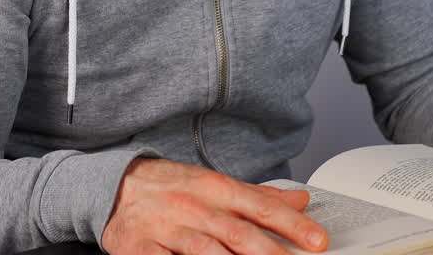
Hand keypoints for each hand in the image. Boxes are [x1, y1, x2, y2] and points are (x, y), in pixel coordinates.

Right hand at [102, 157, 328, 254]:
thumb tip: (300, 202)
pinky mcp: (142, 249)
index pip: (260, 207)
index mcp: (214, 187)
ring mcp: (168, 229)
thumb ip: (258, 197)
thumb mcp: (215, 184)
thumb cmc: (171, 188)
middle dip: (272, 254)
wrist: (115, 186)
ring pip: (207, 253)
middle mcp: (193, 207)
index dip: (291, 225)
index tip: (317, 241)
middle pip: (239, 234)